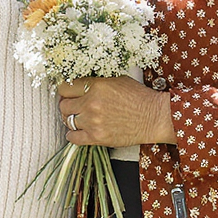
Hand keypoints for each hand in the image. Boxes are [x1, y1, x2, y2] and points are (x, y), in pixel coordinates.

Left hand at [57, 77, 174, 146]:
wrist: (153, 117)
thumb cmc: (138, 96)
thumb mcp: (116, 80)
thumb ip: (96, 82)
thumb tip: (79, 85)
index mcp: (96, 86)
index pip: (66, 87)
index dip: (65, 89)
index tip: (67, 92)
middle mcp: (91, 103)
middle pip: (63, 105)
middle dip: (67, 104)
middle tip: (72, 105)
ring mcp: (93, 122)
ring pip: (67, 120)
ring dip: (70, 118)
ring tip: (77, 117)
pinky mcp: (97, 138)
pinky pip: (73, 138)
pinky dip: (72, 134)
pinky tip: (77, 130)